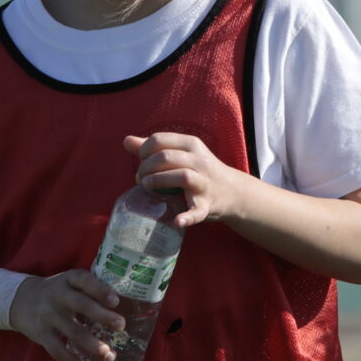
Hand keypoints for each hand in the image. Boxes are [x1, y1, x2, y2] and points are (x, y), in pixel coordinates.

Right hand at [10, 269, 125, 360]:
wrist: (21, 300)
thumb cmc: (58, 293)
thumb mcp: (70, 283)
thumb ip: (90, 291)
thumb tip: (127, 308)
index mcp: (68, 279)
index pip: (84, 280)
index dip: (100, 289)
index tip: (115, 301)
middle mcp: (57, 294)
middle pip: (81, 305)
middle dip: (102, 316)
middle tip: (120, 326)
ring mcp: (48, 314)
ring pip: (72, 330)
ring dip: (92, 344)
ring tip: (108, 355)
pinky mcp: (41, 333)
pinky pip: (56, 349)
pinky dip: (71, 360)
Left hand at [122, 132, 244, 226]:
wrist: (233, 192)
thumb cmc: (200, 170)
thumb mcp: (181, 153)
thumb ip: (154, 147)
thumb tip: (127, 140)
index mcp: (191, 144)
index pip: (159, 140)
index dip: (143, 151)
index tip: (140, 162)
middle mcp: (200, 161)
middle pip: (166, 157)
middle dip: (146, 167)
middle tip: (140, 179)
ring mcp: (205, 183)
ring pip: (181, 176)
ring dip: (158, 181)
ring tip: (146, 186)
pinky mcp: (207, 205)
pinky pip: (198, 211)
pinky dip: (187, 217)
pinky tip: (177, 221)